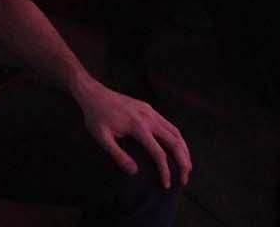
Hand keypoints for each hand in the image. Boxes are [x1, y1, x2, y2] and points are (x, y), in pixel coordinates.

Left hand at [74, 79, 191, 189]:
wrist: (93, 94)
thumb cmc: (96, 117)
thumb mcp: (102, 138)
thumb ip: (118, 155)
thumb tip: (134, 172)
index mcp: (138, 127)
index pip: (159, 152)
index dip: (165, 170)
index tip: (166, 184)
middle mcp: (149, 118)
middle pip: (174, 141)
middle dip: (183, 161)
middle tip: (184, 178)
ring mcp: (150, 111)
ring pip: (175, 131)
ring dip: (184, 149)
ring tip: (186, 165)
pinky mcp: (149, 108)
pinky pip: (169, 124)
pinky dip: (177, 138)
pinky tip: (177, 147)